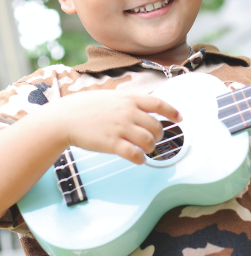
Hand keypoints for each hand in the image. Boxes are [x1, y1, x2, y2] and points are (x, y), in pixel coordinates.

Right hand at [40, 90, 181, 163]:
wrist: (66, 118)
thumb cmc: (88, 107)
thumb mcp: (112, 97)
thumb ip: (130, 101)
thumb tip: (148, 104)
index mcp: (129, 99)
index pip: (158, 103)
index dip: (172, 112)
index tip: (179, 118)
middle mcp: (128, 112)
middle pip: (156, 126)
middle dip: (159, 135)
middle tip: (154, 139)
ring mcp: (121, 127)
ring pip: (149, 141)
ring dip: (151, 148)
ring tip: (146, 149)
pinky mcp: (112, 143)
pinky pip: (135, 154)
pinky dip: (140, 158)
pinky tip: (138, 159)